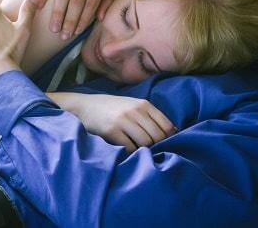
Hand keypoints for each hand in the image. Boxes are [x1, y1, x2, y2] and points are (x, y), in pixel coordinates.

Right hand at [58, 93, 175, 152]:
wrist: (85, 105)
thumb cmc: (112, 108)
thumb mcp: (132, 105)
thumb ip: (149, 116)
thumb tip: (172, 132)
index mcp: (143, 104)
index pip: (166, 126)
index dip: (168, 138)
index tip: (163, 144)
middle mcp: (135, 111)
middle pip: (157, 136)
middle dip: (156, 146)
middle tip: (150, 150)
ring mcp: (123, 121)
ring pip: (145, 143)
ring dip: (144, 150)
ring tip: (138, 150)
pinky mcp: (112, 131)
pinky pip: (130, 147)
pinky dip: (131, 152)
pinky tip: (127, 150)